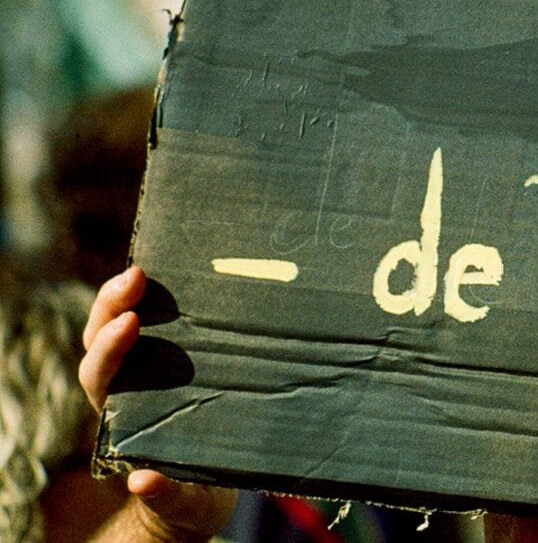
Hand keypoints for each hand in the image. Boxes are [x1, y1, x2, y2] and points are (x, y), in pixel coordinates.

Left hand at [80, 267, 235, 542]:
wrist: (201, 499)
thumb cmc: (189, 501)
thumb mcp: (183, 504)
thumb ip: (166, 493)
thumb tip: (141, 479)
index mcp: (120, 420)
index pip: (100, 378)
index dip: (109, 350)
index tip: (130, 323)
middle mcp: (127, 391)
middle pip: (101, 342)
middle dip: (111, 308)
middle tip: (135, 278)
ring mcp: (149, 374)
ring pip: (123, 328)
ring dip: (127, 297)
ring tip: (145, 269)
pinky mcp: (178, 363)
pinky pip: (161, 326)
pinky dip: (163, 300)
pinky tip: (182, 278)